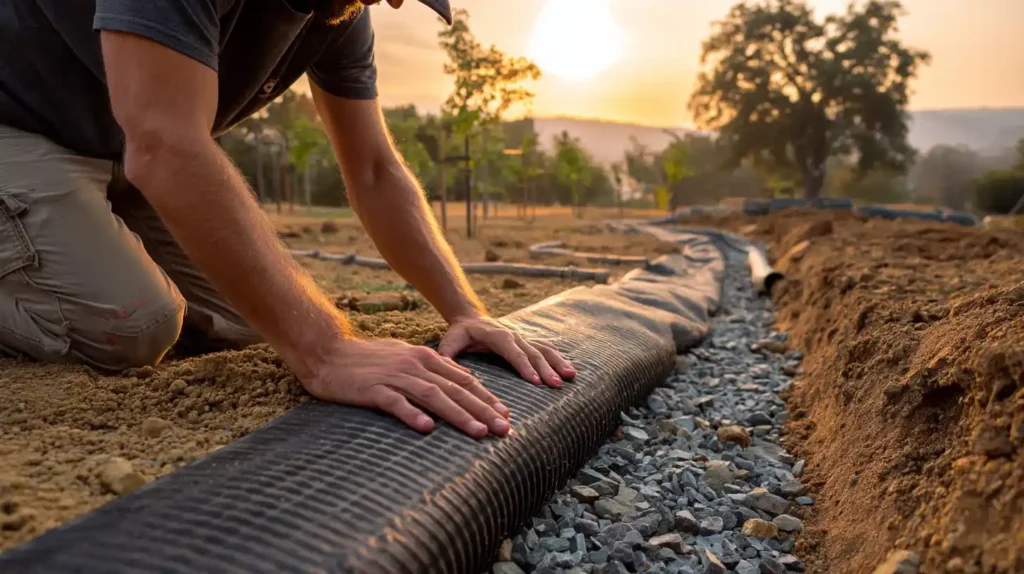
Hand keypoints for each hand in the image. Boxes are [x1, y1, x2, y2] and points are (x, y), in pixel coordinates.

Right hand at [300, 338, 511, 437]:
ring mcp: (394, 376)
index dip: (487, 397)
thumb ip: (430, 370)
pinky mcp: (372, 389)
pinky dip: (412, 414)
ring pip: (433, 396)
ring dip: (459, 415)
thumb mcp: (404, 358)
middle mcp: (415, 365)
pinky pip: (395, 403)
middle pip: (456, 389)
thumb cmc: (366, 359)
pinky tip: (427, 428)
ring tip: (478, 432)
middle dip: (483, 410)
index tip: (506, 414)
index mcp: (425, 357)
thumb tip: (455, 384)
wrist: (326, 351)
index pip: (464, 379)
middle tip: (504, 429)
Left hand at [438, 315, 575, 387]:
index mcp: (496, 335)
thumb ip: (448, 355)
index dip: (524, 365)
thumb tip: (453, 373)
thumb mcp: (449, 342)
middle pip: (533, 352)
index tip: (535, 381)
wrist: (470, 318)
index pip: (513, 350)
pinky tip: (570, 369)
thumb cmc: (459, 334)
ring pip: (544, 349)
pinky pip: (546, 348)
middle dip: (546, 369)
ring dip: (558, 362)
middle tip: (557, 385)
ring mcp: (523, 337)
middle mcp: (513, 335)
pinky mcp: (527, 342)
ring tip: (571, 376)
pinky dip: (559, 358)